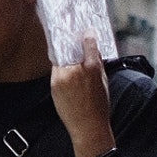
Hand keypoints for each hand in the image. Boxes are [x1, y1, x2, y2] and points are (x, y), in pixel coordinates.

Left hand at [52, 33, 115, 156]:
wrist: (87, 126)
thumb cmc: (100, 104)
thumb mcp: (103, 80)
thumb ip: (97, 63)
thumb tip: (92, 50)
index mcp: (92, 67)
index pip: (88, 43)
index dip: (86, 35)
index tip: (86, 31)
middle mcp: (75, 70)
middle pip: (70, 49)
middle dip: (72, 43)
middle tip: (71, 34)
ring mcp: (61, 78)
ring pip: (61, 59)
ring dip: (64, 54)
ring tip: (67, 49)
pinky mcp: (53, 85)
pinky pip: (56, 70)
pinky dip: (60, 66)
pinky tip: (64, 65)